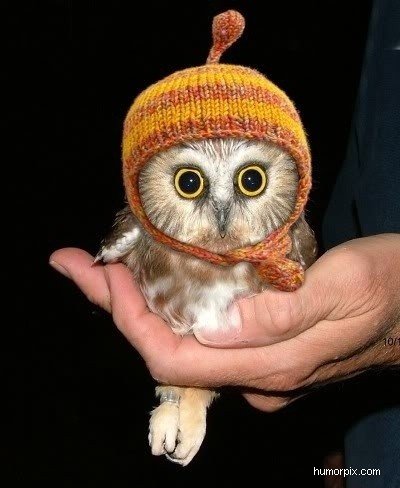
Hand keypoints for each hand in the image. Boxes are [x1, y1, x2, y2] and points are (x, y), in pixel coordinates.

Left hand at [50, 234, 399, 410]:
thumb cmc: (392, 290)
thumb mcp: (344, 288)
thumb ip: (283, 315)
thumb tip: (216, 326)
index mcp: (271, 363)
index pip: (172, 358)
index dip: (129, 320)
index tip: (104, 274)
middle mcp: (256, 372)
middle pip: (166, 349)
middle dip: (119, 307)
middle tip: (84, 264)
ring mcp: (259, 363)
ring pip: (181, 340)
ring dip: (141, 305)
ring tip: (111, 266)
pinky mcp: (265, 346)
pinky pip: (203, 332)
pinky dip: (173, 305)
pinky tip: (161, 279)